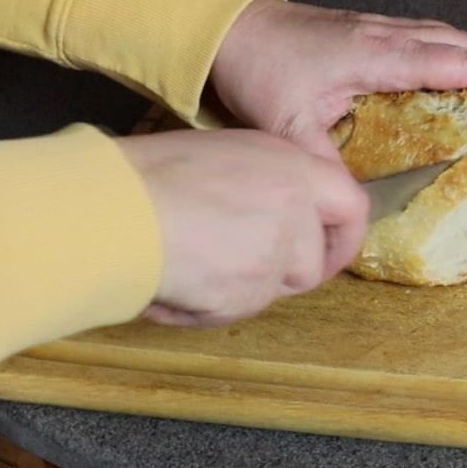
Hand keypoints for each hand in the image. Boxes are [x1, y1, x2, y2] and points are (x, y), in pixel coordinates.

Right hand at [118, 129, 367, 327]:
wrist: (116, 210)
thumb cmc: (149, 173)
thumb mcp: (221, 155)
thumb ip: (262, 183)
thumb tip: (264, 210)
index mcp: (291, 166)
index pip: (350, 205)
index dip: (342, 237)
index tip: (328, 252)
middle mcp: (294, 209)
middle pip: (312, 262)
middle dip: (284, 275)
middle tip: (247, 272)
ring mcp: (274, 256)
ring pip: (273, 291)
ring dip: (242, 289)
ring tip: (194, 266)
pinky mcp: (248, 295)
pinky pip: (234, 312)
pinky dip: (206, 307)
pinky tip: (174, 282)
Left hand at [210, 0, 466, 159]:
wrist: (228, 30)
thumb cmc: (258, 71)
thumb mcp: (288, 129)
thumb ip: (324, 167)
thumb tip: (355, 208)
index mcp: (378, 56)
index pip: (456, 63)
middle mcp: (386, 35)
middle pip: (464, 43)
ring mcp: (377, 29)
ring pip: (449, 35)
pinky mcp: (366, 30)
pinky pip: (428, 35)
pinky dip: (460, 46)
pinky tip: (463, 59)